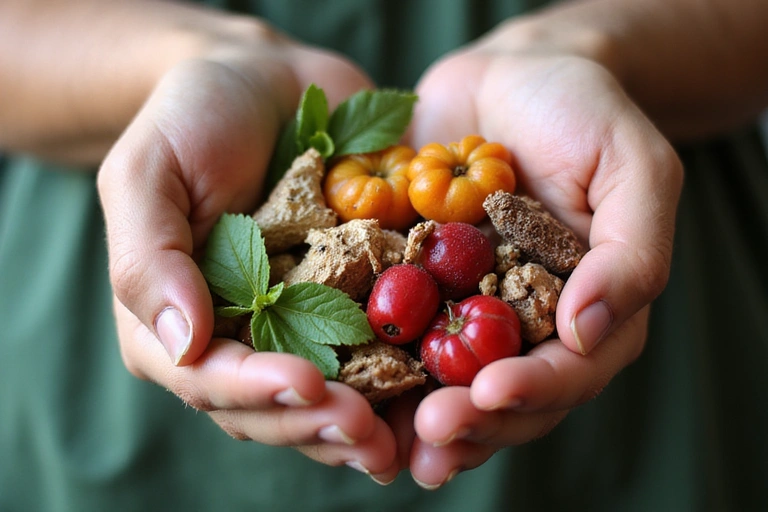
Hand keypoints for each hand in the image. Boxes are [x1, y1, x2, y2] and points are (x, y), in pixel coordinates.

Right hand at [98, 21, 398, 481]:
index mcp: (180, 320)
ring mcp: (300, 324)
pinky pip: (375, 353)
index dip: (256, 390)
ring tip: (400, 441)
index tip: (307, 384)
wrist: (267, 81)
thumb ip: (148, 259)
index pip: (209, 378)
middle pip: (272, 406)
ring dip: (361, 426)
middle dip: (318, 422)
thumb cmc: (194, 117)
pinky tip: (432, 397)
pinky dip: (400, 383)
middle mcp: (240, 336)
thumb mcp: (148, 172)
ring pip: (326, 397)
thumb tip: (180, 345)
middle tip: (368, 435)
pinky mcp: (352, 301)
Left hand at [403, 19, 682, 486]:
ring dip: (414, 417)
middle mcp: (523, 324)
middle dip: (468, 420)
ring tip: (384, 441)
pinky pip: (391, 334)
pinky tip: (344, 387)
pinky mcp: (412, 285)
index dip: (534, 390)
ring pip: (444, 382)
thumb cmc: (581, 113)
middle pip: (501, 394)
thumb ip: (631, 251)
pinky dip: (371, 365)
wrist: (509, 77)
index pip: (569, 370)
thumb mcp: (632, 167)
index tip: (492, 391)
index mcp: (585, 310)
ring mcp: (463, 308)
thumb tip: (589, 331)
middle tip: (430, 432)